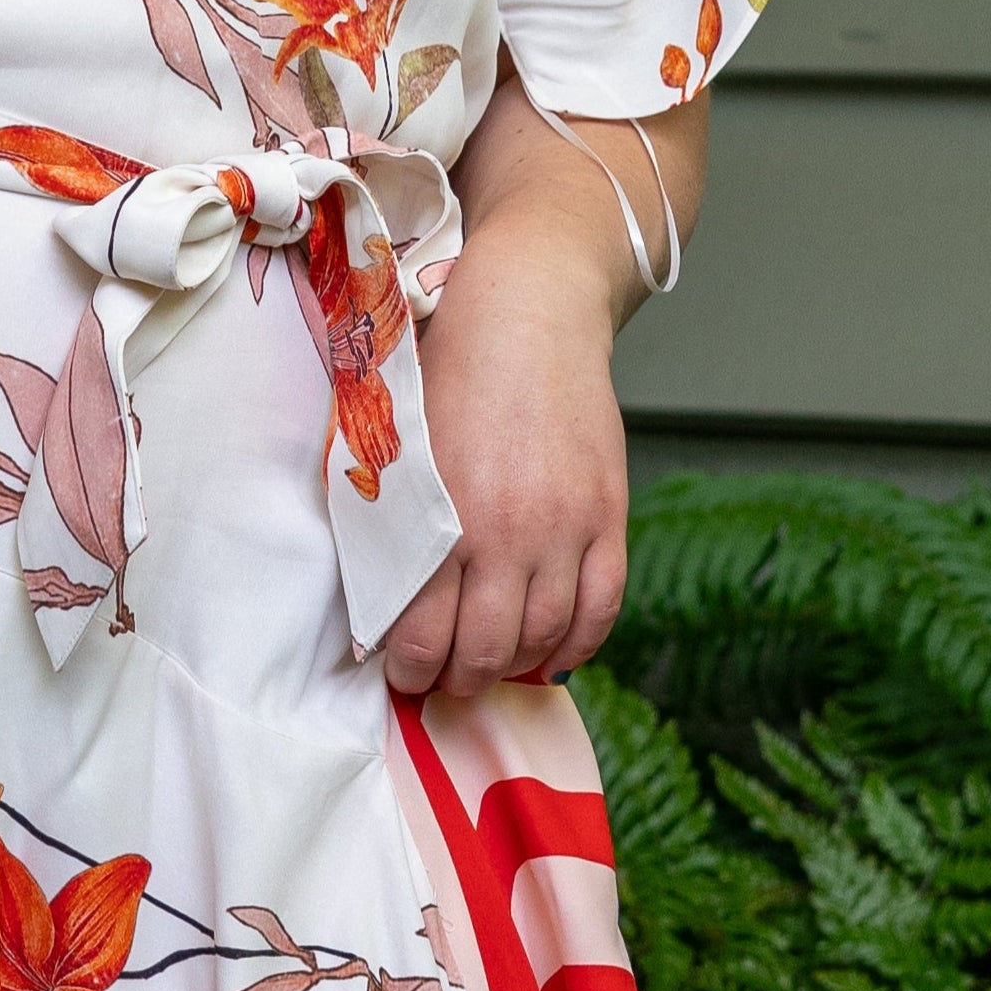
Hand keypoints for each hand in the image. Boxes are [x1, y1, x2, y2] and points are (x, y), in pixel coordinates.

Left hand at [375, 207, 628, 701]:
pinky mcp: (609, 515)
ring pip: (545, 638)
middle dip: (459, 679)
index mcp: (441, 518)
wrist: (530, 311)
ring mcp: (567, 527)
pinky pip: (602, 608)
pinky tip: (553, 652)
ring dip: (515, 666)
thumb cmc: (449, 370)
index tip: (403, 672)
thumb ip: (390, 523)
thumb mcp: (398, 446)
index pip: (424, 635)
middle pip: (487, 650)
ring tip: (492, 664)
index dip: (410, 669)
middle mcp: (508, 533)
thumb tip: (382, 600)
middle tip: (445, 679)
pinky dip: (577, 643)